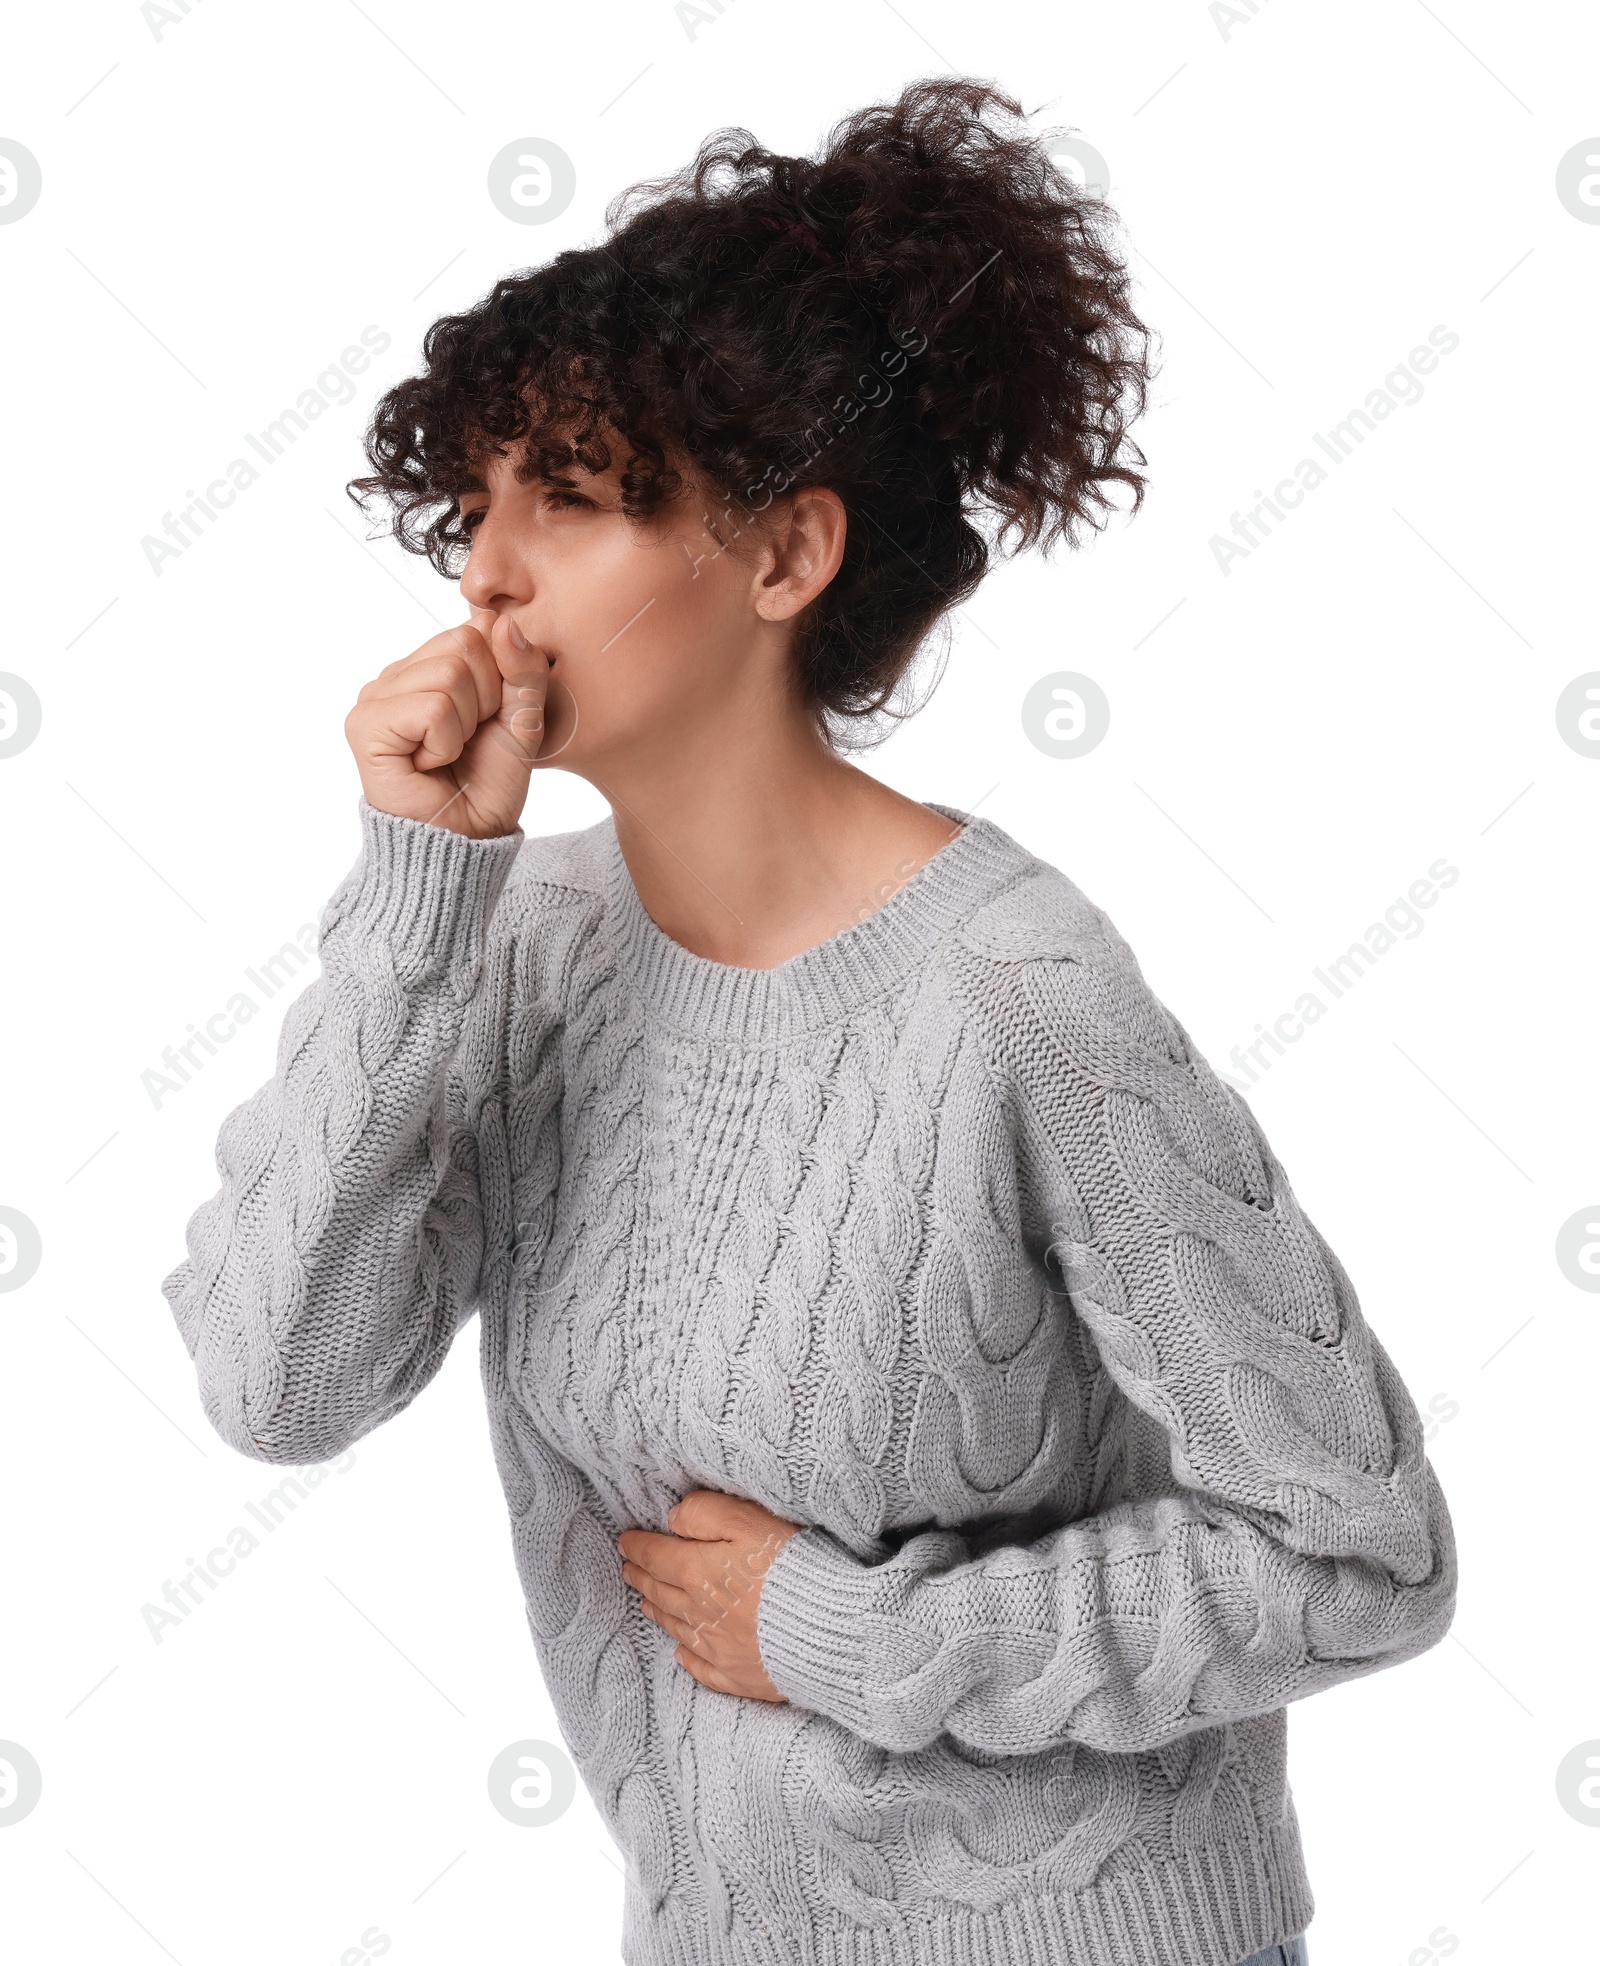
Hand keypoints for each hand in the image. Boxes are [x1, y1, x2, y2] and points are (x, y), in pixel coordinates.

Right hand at [344, 605, 552, 837]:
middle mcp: (398, 673)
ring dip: (464, 725)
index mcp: (430, 663)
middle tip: (467, 740)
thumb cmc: (489, 781)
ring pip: (449, 674)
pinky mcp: (365, 725)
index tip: (488, 719)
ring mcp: (376, 696)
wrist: (468, 837)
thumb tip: (502, 619)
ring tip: (448, 752)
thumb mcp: (523, 717)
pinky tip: (429, 764)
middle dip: (485, 700)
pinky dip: (445, 743)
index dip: (501, 676)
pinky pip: (431, 709)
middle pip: (465, 644)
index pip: (478, 627)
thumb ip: (524, 667)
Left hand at [617, 1489, 802, 1701]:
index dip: (637, 1547)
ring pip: (676, 1627)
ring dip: (657, 1611)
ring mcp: (718, 1648)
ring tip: (646, 1602)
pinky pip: (701, 1667)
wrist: (829, 1630)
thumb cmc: (793, 1567)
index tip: (624, 1542)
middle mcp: (699, 1613)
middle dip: (642, 1578)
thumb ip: (706, 1513)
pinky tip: (683, 1652)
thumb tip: (673, 1518)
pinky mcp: (738, 1676)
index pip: (656, 1557)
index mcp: (698, 1573)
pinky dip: (687, 1657)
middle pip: (661, 1592)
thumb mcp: (750, 1521)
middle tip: (628, 1569)